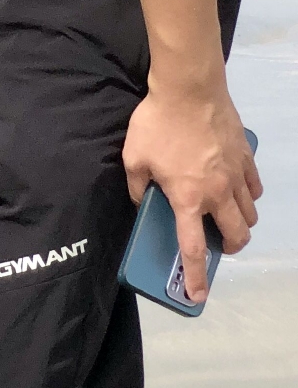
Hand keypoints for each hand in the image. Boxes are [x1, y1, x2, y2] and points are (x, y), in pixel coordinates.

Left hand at [123, 78, 260, 303]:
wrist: (189, 91)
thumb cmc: (156, 124)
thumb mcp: (133, 158)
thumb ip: (137, 187)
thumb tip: (142, 201)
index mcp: (187, 199)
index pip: (192, 248)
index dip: (196, 276)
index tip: (198, 296)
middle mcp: (218, 193)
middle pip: (236, 236)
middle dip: (229, 248)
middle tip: (217, 245)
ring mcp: (236, 176)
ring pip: (250, 214)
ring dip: (240, 223)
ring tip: (225, 218)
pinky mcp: (246, 159)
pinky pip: (255, 188)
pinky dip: (248, 196)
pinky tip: (236, 191)